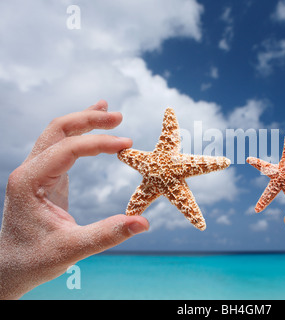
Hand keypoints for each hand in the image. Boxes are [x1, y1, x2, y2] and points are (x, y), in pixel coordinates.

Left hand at [0, 101, 148, 298]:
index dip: (100, 143)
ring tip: (107, 110)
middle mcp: (29, 170)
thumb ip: (107, 234)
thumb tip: (143, 223)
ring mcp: (36, 172)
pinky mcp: (45, 178)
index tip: (127, 143)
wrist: (10, 267)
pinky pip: (61, 147)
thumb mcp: (71, 249)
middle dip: (89, 120)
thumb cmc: (35, 260)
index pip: (68, 149)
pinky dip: (79, 135)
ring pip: (57, 134)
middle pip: (58, 130)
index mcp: (30, 181)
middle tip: (118, 117)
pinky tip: (94, 131)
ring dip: (83, 122)